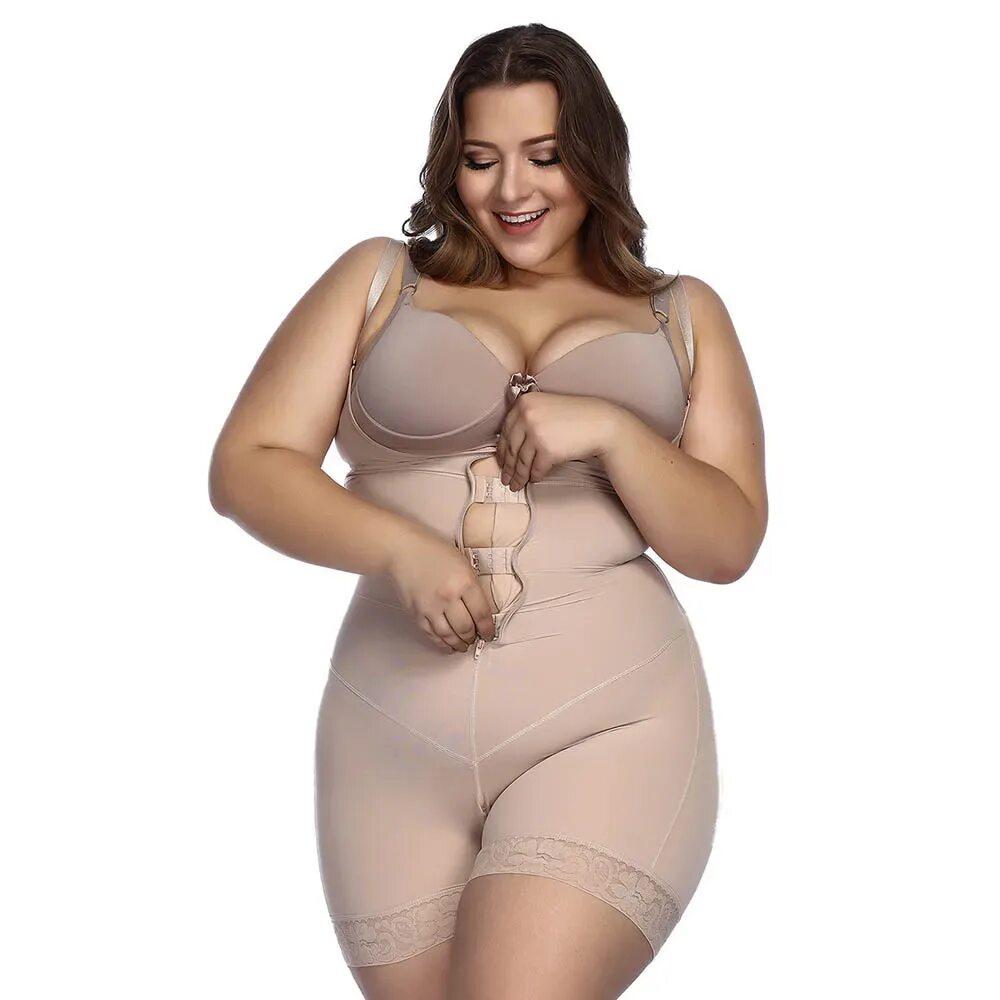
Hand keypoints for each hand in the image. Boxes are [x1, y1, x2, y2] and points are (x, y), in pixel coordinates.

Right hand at [385, 528, 495, 653]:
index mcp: (464, 582)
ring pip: (448, 635)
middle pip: (466, 628)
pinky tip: (447, 645)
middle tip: (476, 639)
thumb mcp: (463, 562)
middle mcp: (448, 597)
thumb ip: (472, 586)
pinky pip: (431, 634)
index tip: (490, 634)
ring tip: (463, 645)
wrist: (402, 549)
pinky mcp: (416, 613)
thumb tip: (480, 610)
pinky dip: (441, 642)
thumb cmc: (433, 551)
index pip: (482, 614)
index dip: (488, 629)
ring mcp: (431, 607)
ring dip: (458, 644)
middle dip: (473, 637)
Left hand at [496, 391, 619, 491]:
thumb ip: (527, 418)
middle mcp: (527, 416)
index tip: (501, 461)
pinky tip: (534, 479)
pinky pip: (536, 468)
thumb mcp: (546, 407)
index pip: (506, 431)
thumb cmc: (575, 416)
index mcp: (524, 403)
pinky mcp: (547, 450)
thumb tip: (509, 445)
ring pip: (522, 461)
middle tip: (505, 478)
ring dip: (519, 476)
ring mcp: (536, 433)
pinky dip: (535, 476)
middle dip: (508, 467)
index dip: (502, 450)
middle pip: (512, 448)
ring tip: (516, 485)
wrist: (600, 422)